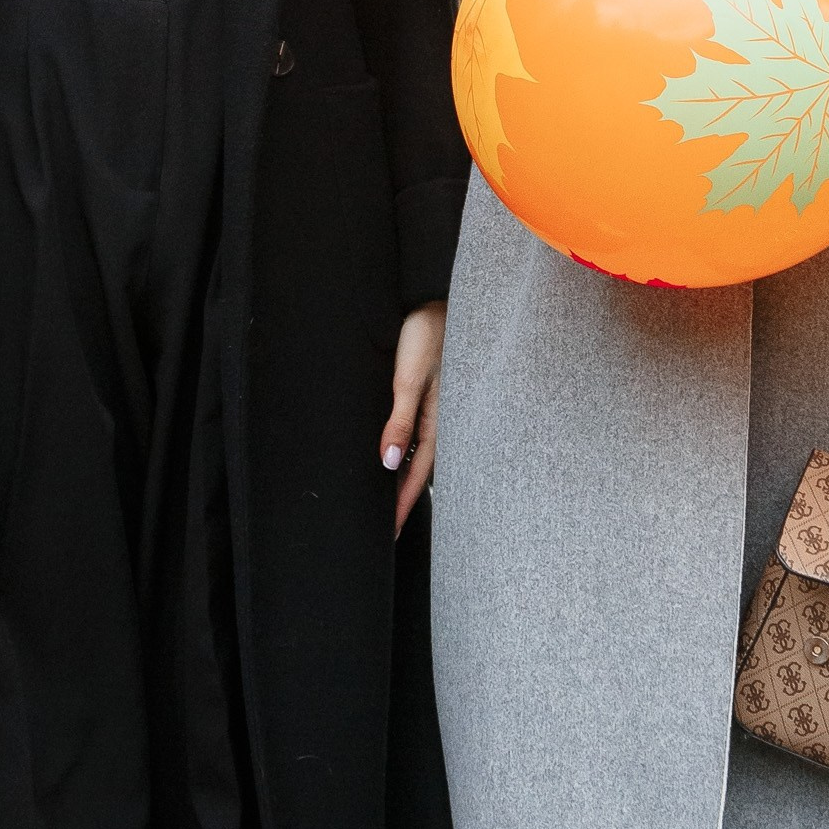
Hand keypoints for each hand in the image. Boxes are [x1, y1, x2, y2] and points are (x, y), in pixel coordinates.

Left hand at [381, 300, 445, 534]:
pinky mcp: (432, 392)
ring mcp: (438, 406)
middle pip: (420, 468)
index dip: (402, 503)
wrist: (436, 297)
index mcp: (438, 420)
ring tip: (392, 499)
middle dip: (405, 496)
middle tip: (391, 525)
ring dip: (406, 474)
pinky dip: (408, 450)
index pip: (416, 474)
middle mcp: (441, 418)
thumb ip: (398, 421)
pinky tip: (399, 454)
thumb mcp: (408, 380)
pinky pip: (420, 431)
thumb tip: (387, 462)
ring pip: (420, 451)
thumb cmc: (425, 333)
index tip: (390, 531)